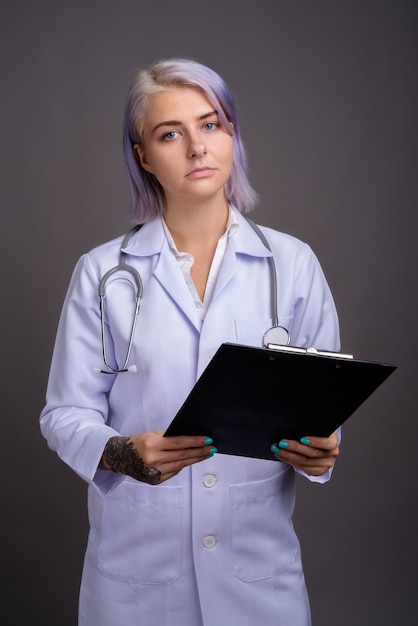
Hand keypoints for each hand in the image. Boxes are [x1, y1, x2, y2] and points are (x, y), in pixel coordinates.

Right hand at [100, 431, 215, 483]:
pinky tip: (190, 461)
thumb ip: (169, 437)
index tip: (208, 440)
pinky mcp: (154, 481)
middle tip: (212, 449)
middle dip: (199, 452)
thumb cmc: (139, 442)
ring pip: (180, 466)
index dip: (195, 442)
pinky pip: (173, 472)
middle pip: (182, 455)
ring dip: (194, 460)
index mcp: (152, 445)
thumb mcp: (152, 435)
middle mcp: (153, 460)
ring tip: (205, 454)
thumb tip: (191, 439)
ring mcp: (153, 473)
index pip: (179, 443)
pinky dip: (182, 466)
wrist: (120, 456)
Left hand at [271, 432, 338, 475]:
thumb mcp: (316, 428)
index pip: (327, 443)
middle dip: (295, 448)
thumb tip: (295, 425)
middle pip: (312, 453)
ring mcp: (325, 464)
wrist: (319, 443)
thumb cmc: (315, 433)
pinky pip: (302, 468)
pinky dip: (290, 461)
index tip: (302, 438)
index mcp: (333, 442)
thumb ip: (311, 427)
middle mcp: (331, 454)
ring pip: (305, 462)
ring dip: (289, 455)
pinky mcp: (318, 471)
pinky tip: (282, 456)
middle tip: (282, 443)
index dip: (315, 442)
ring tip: (278, 449)